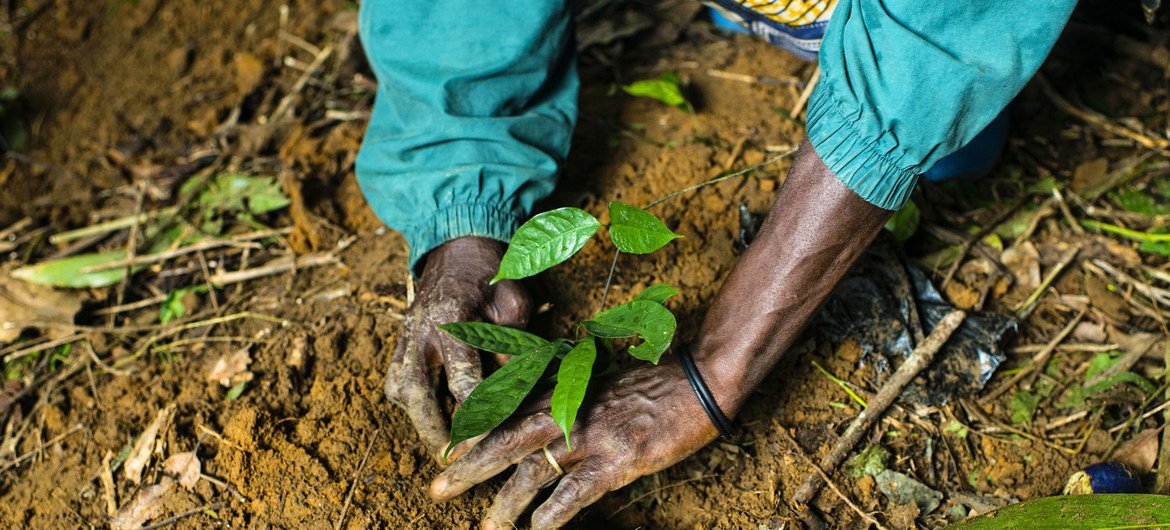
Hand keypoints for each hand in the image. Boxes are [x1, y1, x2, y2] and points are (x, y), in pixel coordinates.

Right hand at [386, 236, 531, 461]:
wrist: (454, 250)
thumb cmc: (491, 278)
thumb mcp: (512, 303)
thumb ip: (511, 344)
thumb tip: (512, 389)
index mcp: (449, 320)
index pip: (463, 381)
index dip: (480, 415)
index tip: (494, 438)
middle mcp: (418, 334)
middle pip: (416, 397)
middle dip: (436, 433)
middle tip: (456, 461)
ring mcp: (403, 341)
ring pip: (402, 394)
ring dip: (424, 424)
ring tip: (449, 452)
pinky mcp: (398, 348)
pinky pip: (400, 387)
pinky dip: (417, 408)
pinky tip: (440, 424)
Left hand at [430, 362, 718, 528]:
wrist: (700, 380)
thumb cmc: (653, 381)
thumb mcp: (602, 378)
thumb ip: (567, 391)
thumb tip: (539, 407)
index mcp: (565, 390)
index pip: (508, 410)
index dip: (475, 432)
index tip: (447, 451)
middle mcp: (571, 411)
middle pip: (508, 440)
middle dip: (471, 466)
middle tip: (438, 488)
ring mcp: (594, 435)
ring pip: (536, 470)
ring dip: (506, 501)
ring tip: (485, 527)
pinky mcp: (620, 459)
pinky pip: (578, 491)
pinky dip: (555, 512)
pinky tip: (537, 529)